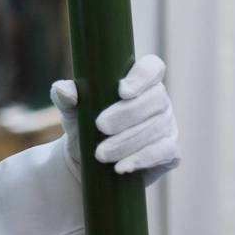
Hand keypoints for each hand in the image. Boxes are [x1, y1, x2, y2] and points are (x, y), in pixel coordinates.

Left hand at [53, 54, 178, 185]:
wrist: (87, 159)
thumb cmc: (83, 124)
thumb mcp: (71, 110)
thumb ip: (65, 96)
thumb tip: (64, 90)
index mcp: (139, 82)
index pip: (152, 67)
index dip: (142, 76)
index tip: (121, 90)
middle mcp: (159, 100)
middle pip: (155, 100)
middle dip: (126, 114)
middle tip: (100, 126)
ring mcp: (168, 125)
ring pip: (156, 128)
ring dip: (127, 141)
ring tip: (100, 154)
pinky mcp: (171, 152)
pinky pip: (163, 152)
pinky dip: (140, 159)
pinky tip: (121, 167)